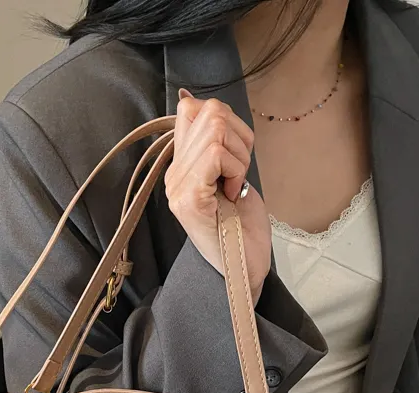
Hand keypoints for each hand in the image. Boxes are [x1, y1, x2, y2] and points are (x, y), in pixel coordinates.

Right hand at [164, 89, 271, 304]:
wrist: (245, 268)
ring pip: (215, 129)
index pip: (191, 108)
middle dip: (238, 136)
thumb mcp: (229, 174)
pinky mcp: (190, 198)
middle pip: (208, 111)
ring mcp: (178, 187)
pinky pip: (217, 154)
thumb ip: (215, 142)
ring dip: (239, 154)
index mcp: (181, 166)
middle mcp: (173, 175)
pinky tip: (234, 193)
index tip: (235, 155)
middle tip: (239, 173)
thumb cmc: (242, 227)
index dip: (225, 120)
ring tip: (236, 184)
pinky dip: (236, 169)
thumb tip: (190, 98)